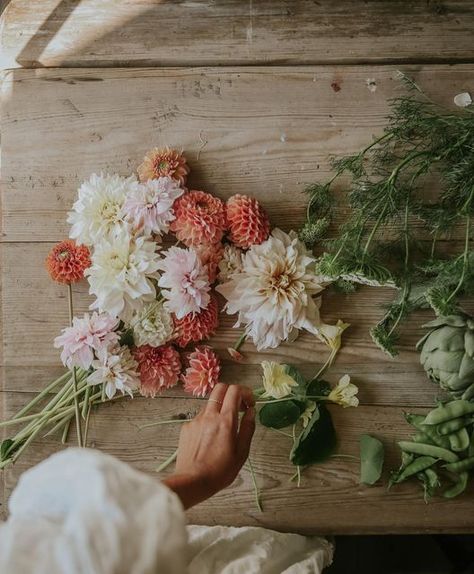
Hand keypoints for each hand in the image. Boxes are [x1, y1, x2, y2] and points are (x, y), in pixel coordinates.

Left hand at [163, 383, 254, 508]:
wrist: (192, 482)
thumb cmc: (220, 471)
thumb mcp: (242, 452)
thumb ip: (248, 428)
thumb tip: (251, 411)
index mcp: (225, 420)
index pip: (234, 390)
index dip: (245, 392)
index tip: (250, 404)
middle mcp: (209, 415)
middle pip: (220, 388)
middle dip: (232, 392)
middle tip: (238, 407)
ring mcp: (195, 420)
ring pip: (210, 404)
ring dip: (220, 408)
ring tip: (224, 428)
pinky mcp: (186, 427)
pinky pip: (200, 417)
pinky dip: (208, 420)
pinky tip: (210, 438)